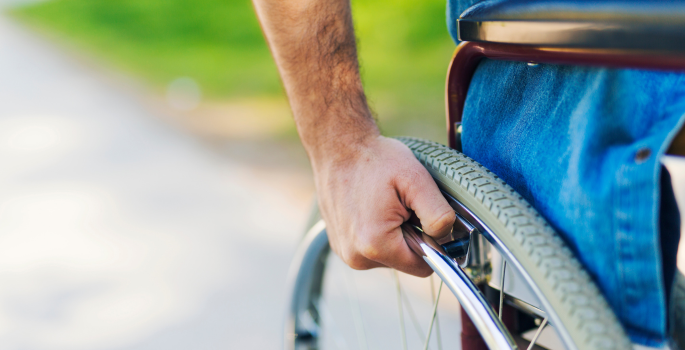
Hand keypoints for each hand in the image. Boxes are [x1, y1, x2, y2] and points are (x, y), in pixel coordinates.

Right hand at [313, 135, 455, 276]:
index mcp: (375, 245)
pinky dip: (377, 231)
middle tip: (401, 204)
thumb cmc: (375, 160)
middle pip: (404, 261)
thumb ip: (438, 214)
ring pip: (389, 256)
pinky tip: (370, 207)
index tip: (422, 216)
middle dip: (410, 235)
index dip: (431, 242)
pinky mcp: (339, 245)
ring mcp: (344, 252)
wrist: (337, 147)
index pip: (423, 267)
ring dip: (394, 233)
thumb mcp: (416, 180)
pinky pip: (371, 249)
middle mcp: (356, 256)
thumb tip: (446, 238)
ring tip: (384, 203)